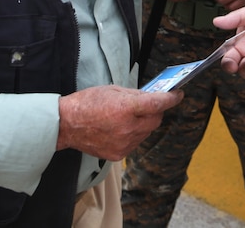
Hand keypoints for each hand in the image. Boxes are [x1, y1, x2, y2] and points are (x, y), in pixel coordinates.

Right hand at [56, 85, 181, 158]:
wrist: (67, 125)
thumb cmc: (87, 103)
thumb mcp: (113, 90)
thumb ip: (135, 95)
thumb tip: (152, 98)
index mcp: (125, 108)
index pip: (157, 104)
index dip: (171, 99)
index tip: (177, 94)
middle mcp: (127, 128)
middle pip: (155, 120)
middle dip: (157, 111)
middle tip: (152, 104)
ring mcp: (123, 144)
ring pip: (146, 132)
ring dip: (145, 123)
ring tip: (131, 116)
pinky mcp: (119, 154)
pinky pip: (135, 142)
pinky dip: (134, 134)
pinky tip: (122, 128)